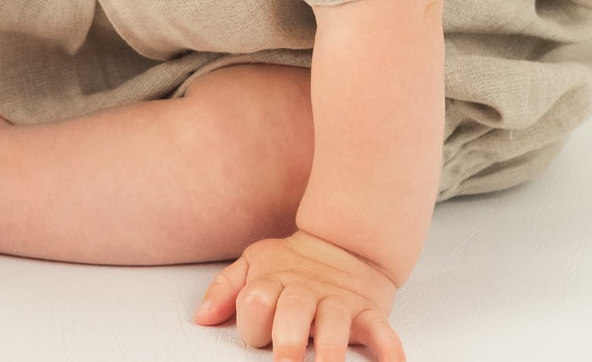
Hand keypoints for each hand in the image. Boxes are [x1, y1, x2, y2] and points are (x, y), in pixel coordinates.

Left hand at [194, 229, 404, 361]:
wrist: (346, 241)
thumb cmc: (292, 264)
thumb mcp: (254, 264)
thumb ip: (226, 289)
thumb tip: (202, 317)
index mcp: (274, 282)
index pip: (254, 303)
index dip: (252, 322)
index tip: (259, 339)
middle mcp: (306, 293)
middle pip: (293, 313)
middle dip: (288, 339)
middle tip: (286, 360)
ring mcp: (338, 303)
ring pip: (334, 324)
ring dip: (331, 349)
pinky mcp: (368, 312)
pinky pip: (382, 331)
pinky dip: (389, 349)